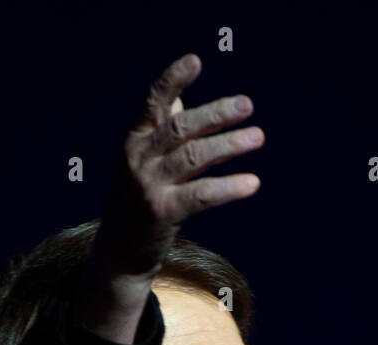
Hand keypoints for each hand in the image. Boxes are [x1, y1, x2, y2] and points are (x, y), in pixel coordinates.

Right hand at [93, 52, 263, 279]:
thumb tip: (181, 98)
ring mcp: (148, 185)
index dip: (173, 80)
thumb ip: (160, 130)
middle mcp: (137, 157)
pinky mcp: (162, 212)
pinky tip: (253, 182)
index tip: (196, 60)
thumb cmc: (138, 198)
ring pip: (195, 157)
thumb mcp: (142, 161)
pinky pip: (202, 195)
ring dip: (229, 145)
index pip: (152, 102)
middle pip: (181, 128)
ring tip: (258, 136)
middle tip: (246, 105)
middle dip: (216, 114)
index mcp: (133, 139)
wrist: (119, 251)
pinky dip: (229, 187)